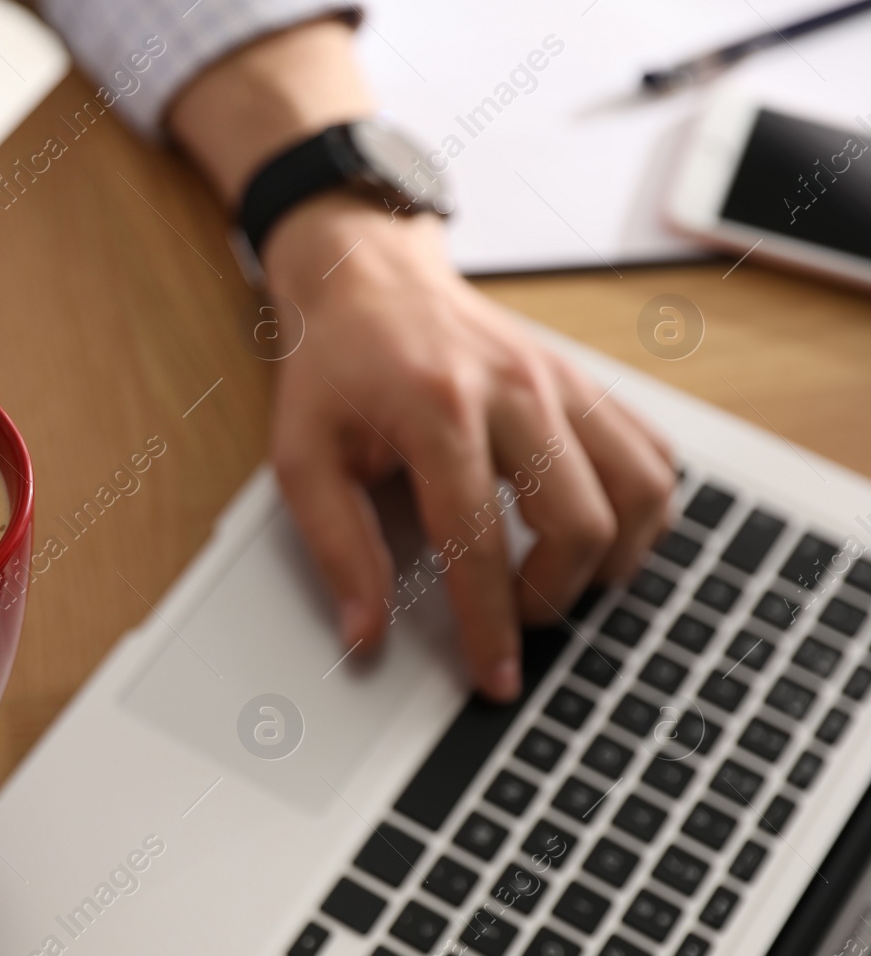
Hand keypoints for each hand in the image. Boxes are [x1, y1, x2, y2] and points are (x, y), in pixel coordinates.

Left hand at [262, 196, 676, 698]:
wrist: (368, 278)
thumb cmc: (334, 369)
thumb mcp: (302, 457)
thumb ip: (336, 550)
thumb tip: (365, 636)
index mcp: (436, 408)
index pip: (479, 540)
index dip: (491, 622)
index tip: (494, 678)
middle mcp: (514, 390)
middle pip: (581, 521)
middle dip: (554, 596)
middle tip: (516, 619)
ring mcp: (562, 380)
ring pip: (641, 490)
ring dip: (613, 559)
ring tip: (562, 583)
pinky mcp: (586, 381)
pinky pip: (653, 454)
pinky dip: (641, 510)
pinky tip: (598, 533)